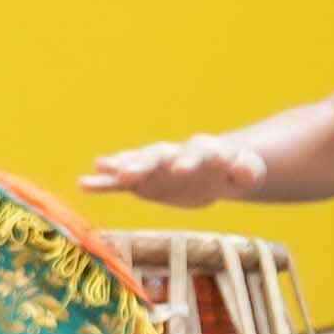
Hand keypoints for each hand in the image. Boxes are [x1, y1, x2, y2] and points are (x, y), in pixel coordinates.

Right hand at [81, 134, 265, 206]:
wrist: (218, 169)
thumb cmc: (235, 170)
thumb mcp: (248, 171)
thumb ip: (246, 170)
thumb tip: (242, 167)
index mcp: (203, 150)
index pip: (195, 152)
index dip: (189, 160)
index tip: (182, 169)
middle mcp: (174, 154)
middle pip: (159, 156)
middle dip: (144, 163)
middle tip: (129, 172)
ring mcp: (156, 166)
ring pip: (137, 164)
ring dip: (120, 166)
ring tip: (100, 167)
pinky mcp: (144, 182)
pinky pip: (121, 182)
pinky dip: (104, 183)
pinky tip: (84, 183)